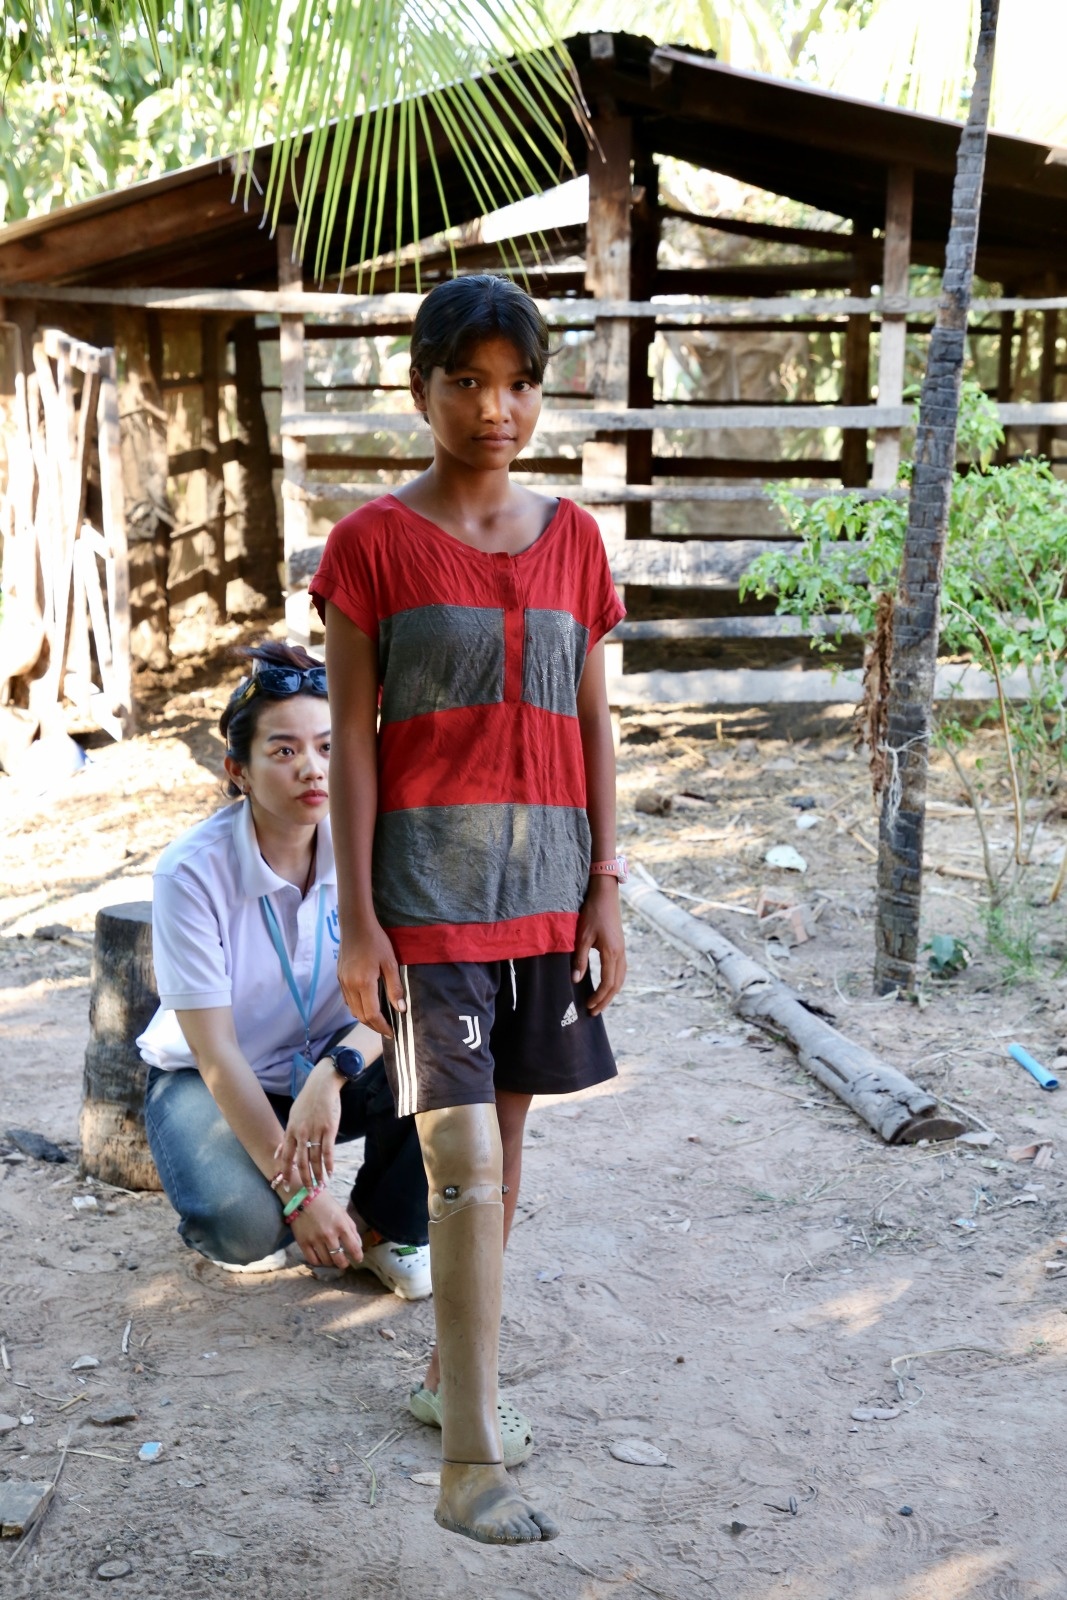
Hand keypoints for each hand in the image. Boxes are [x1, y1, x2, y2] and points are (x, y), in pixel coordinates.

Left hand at [275, 1059, 343, 1189]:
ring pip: (315, 1159)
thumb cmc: (307, 1102)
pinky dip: (329, 1164)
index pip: (286, 1157)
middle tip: (307, 1191)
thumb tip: (278, 1154)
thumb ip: (286, 1138)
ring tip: (321, 1185)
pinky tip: (330, 1173)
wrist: (322, 1086)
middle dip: (304, 1178)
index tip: (286, 1186)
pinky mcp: (329, 1129)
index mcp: (290, 1131)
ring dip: (318, 1175)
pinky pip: (328, 1151)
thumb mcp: (292, 1118)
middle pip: (301, 1162)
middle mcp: (301, 1133)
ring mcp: (315, 1131)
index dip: (286, 1173)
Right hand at [288, 1188, 363, 1269]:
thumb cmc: (326, 1205)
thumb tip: (358, 1246)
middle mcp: (329, 1234)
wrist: (303, 1198)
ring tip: (332, 1259)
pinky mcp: (303, 1243)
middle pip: (339, 1259)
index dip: (358, 1256)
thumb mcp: (343, 1214)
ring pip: (326, 1261)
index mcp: (341, 1226)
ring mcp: (315, 1240)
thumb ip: (352, 1230)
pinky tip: (321, 1258)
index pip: (353, 1248)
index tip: (358, 1259)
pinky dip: (318, 1262)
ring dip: (331, 1263)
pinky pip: (313, 1260)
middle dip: (344, 1264)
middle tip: (344, 1263)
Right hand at [336, 922, 403, 1038]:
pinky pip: (348, 1001)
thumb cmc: (376, 941)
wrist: (355, 924)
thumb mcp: (390, 963)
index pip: (372, 1014)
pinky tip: (368, 1005)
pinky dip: (358, 1008)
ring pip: (352, 1010)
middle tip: (387, 1030)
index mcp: (363, 983)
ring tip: (379, 1020)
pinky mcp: (340, 978)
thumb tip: (400, 1009)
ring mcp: (342, 982)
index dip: (382, 1027)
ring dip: (365, 1018)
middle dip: (374, 1026)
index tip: (392, 1033)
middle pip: (360, 1016)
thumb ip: (395, 988)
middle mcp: (349, 986)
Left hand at [572, 877, 626, 1016]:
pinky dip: (615, 982)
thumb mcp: (582, 936)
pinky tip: (607, 985)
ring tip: (600, 1002)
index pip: (607, 983)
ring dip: (611, 993)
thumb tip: (576, 980)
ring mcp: (622, 950)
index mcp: (611, 953)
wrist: (605, 895)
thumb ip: (580, 959)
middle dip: (606, 1000)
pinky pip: (621, 970)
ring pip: (621, 978)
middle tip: (594, 1012)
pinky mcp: (620, 946)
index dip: (598, 997)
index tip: (588, 1006)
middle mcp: (620, 954)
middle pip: (617, 985)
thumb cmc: (592, 913)